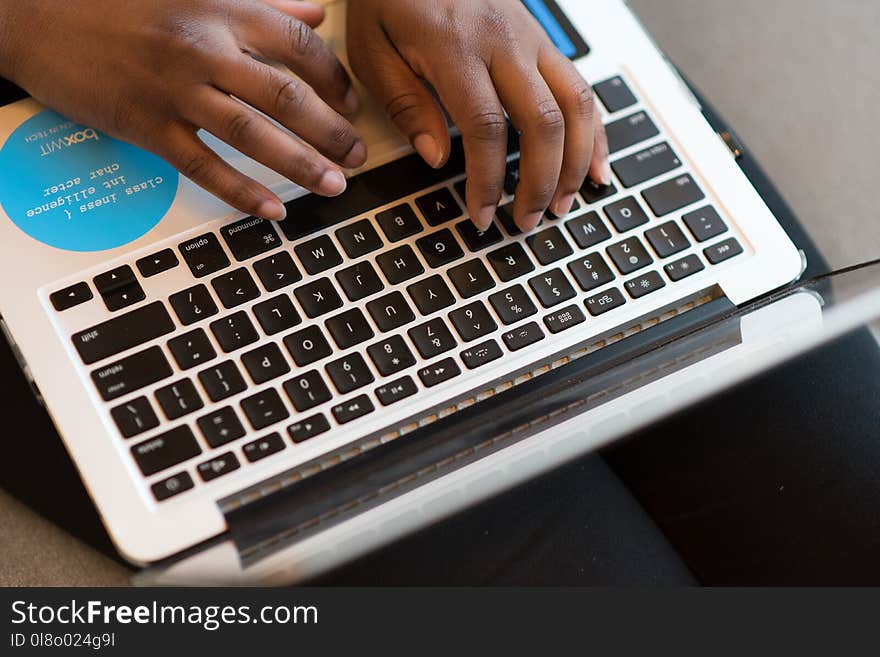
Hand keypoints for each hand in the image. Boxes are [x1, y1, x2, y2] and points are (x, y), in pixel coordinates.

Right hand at [0, 0, 366, 220]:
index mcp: (222, 8)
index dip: (337, 80)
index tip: (353, 107)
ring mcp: (175, 90)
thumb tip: (315, 8)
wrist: (35, 12)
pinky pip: (205, 167)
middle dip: (332, 132)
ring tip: (334, 185)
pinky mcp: (146, 126)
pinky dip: (243, 192)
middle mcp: (205, 46)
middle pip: (288, 95)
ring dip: (302, 165)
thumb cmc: (118, 0)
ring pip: (254, 134)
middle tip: (356, 157)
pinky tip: (273, 210)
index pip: (301, 45)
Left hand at [347, 0, 609, 231]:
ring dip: (574, 162)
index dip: (488, 181)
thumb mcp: (373, 48)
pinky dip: (593, 132)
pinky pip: (581, 88)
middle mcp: (505, 42)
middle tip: (526, 222)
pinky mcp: (543, 41)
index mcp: (457, 47)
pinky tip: (592, 166)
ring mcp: (532, 39)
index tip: (481, 215)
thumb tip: (438, 157)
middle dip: (540, 181)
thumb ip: (405, 103)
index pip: (486, 128)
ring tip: (561, 205)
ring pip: (575, 105)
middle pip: (543, 122)